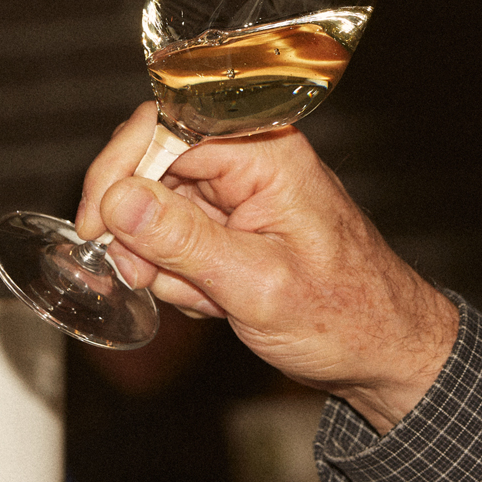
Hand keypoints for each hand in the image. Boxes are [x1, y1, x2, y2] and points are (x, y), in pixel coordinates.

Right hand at [73, 102, 459, 433]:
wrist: (384, 354)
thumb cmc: (345, 316)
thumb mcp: (256, 285)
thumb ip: (184, 241)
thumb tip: (118, 201)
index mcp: (265, 153)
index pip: (165, 127)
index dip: (120, 171)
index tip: (96, 224)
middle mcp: (250, 161)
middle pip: (152, 167)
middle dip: (140, 230)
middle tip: (143, 278)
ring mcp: (240, 194)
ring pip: (157, 209)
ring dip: (163, 261)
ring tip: (207, 301)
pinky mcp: (232, 226)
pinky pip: (176, 238)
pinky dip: (180, 275)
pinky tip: (214, 303)